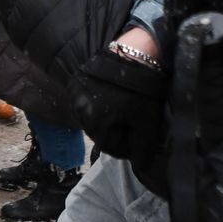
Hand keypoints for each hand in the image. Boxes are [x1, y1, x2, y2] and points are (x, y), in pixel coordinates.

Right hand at [69, 49, 170, 195]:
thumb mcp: (147, 122)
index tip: (138, 141)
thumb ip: (142, 148)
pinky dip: (95, 106)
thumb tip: (140, 168)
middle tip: (131, 125)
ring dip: (104, 120)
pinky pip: (83, 104)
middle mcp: (80, 109)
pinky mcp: (75, 83)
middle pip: (98, 134)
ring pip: (90, 119)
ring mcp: (75, 95)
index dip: (127, 147)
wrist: (136, 53)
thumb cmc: (143, 89)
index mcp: (96, 122)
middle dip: (115, 134)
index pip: (110, 148)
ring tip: (121, 112)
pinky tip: (109, 100)